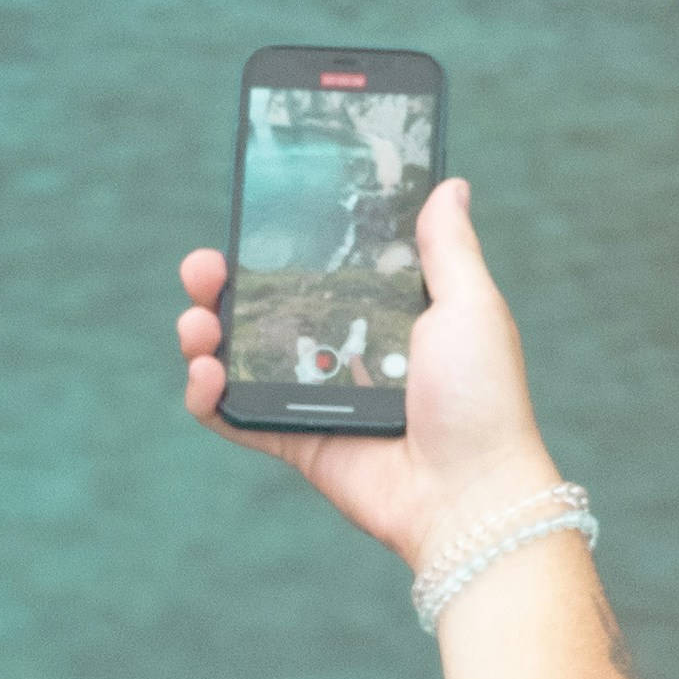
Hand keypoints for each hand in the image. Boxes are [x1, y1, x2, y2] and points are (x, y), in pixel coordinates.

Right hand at [175, 176, 563, 577]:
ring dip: (203, 334)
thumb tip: (450, 185)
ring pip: (238, 358)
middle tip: (203, 267)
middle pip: (264, 308)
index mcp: (382, 315)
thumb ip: (449, 248)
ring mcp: (314, 399)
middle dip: (221, 283)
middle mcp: (343, 352)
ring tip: (198, 325)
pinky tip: (205, 374)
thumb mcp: (470, 305)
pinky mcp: (297, 443)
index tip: (251, 217)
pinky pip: (235, 418)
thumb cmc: (481, 398)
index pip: (317, 268)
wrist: (470, 492)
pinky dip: (206, 397)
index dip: (278, 244)